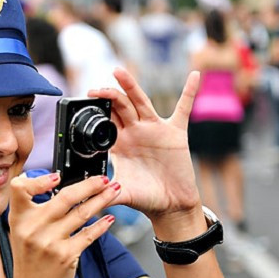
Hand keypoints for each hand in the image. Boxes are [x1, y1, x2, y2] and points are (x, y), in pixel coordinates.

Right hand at [7, 173, 119, 277]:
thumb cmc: (30, 263)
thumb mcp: (22, 234)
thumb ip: (34, 212)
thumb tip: (58, 187)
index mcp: (18, 219)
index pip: (21, 189)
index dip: (39, 180)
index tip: (57, 176)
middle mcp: (32, 229)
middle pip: (65, 197)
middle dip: (90, 185)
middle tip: (104, 178)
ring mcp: (49, 242)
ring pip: (82, 213)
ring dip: (102, 200)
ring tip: (114, 192)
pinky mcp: (65, 255)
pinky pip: (88, 234)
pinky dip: (101, 225)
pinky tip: (109, 218)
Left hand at [88, 68, 201, 219]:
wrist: (170, 205)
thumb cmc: (145, 198)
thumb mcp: (121, 193)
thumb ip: (103, 192)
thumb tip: (84, 196)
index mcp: (120, 144)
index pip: (105, 121)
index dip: (96, 112)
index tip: (84, 105)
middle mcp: (136, 132)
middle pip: (120, 107)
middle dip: (107, 96)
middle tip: (94, 88)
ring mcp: (155, 130)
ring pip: (141, 102)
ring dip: (130, 86)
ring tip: (118, 71)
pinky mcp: (175, 133)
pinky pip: (183, 108)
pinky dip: (190, 91)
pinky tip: (194, 75)